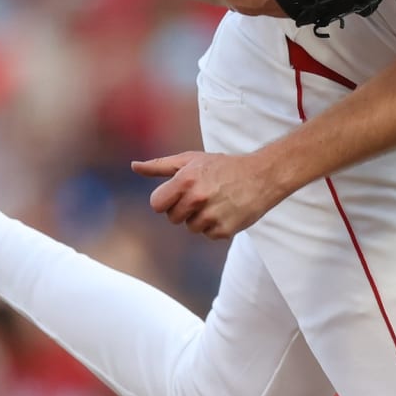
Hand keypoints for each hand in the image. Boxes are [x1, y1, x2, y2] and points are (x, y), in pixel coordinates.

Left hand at [132, 150, 294, 239]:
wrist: (262, 176)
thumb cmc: (223, 166)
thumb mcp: (191, 160)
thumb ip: (160, 166)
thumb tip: (133, 166)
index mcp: (185, 180)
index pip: (156, 205)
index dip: (166, 201)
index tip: (179, 194)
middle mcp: (197, 199)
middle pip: (173, 218)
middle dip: (184, 209)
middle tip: (203, 195)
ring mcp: (211, 216)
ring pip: (191, 227)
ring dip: (200, 218)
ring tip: (217, 202)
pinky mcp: (224, 230)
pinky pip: (208, 234)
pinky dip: (216, 226)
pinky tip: (227, 211)